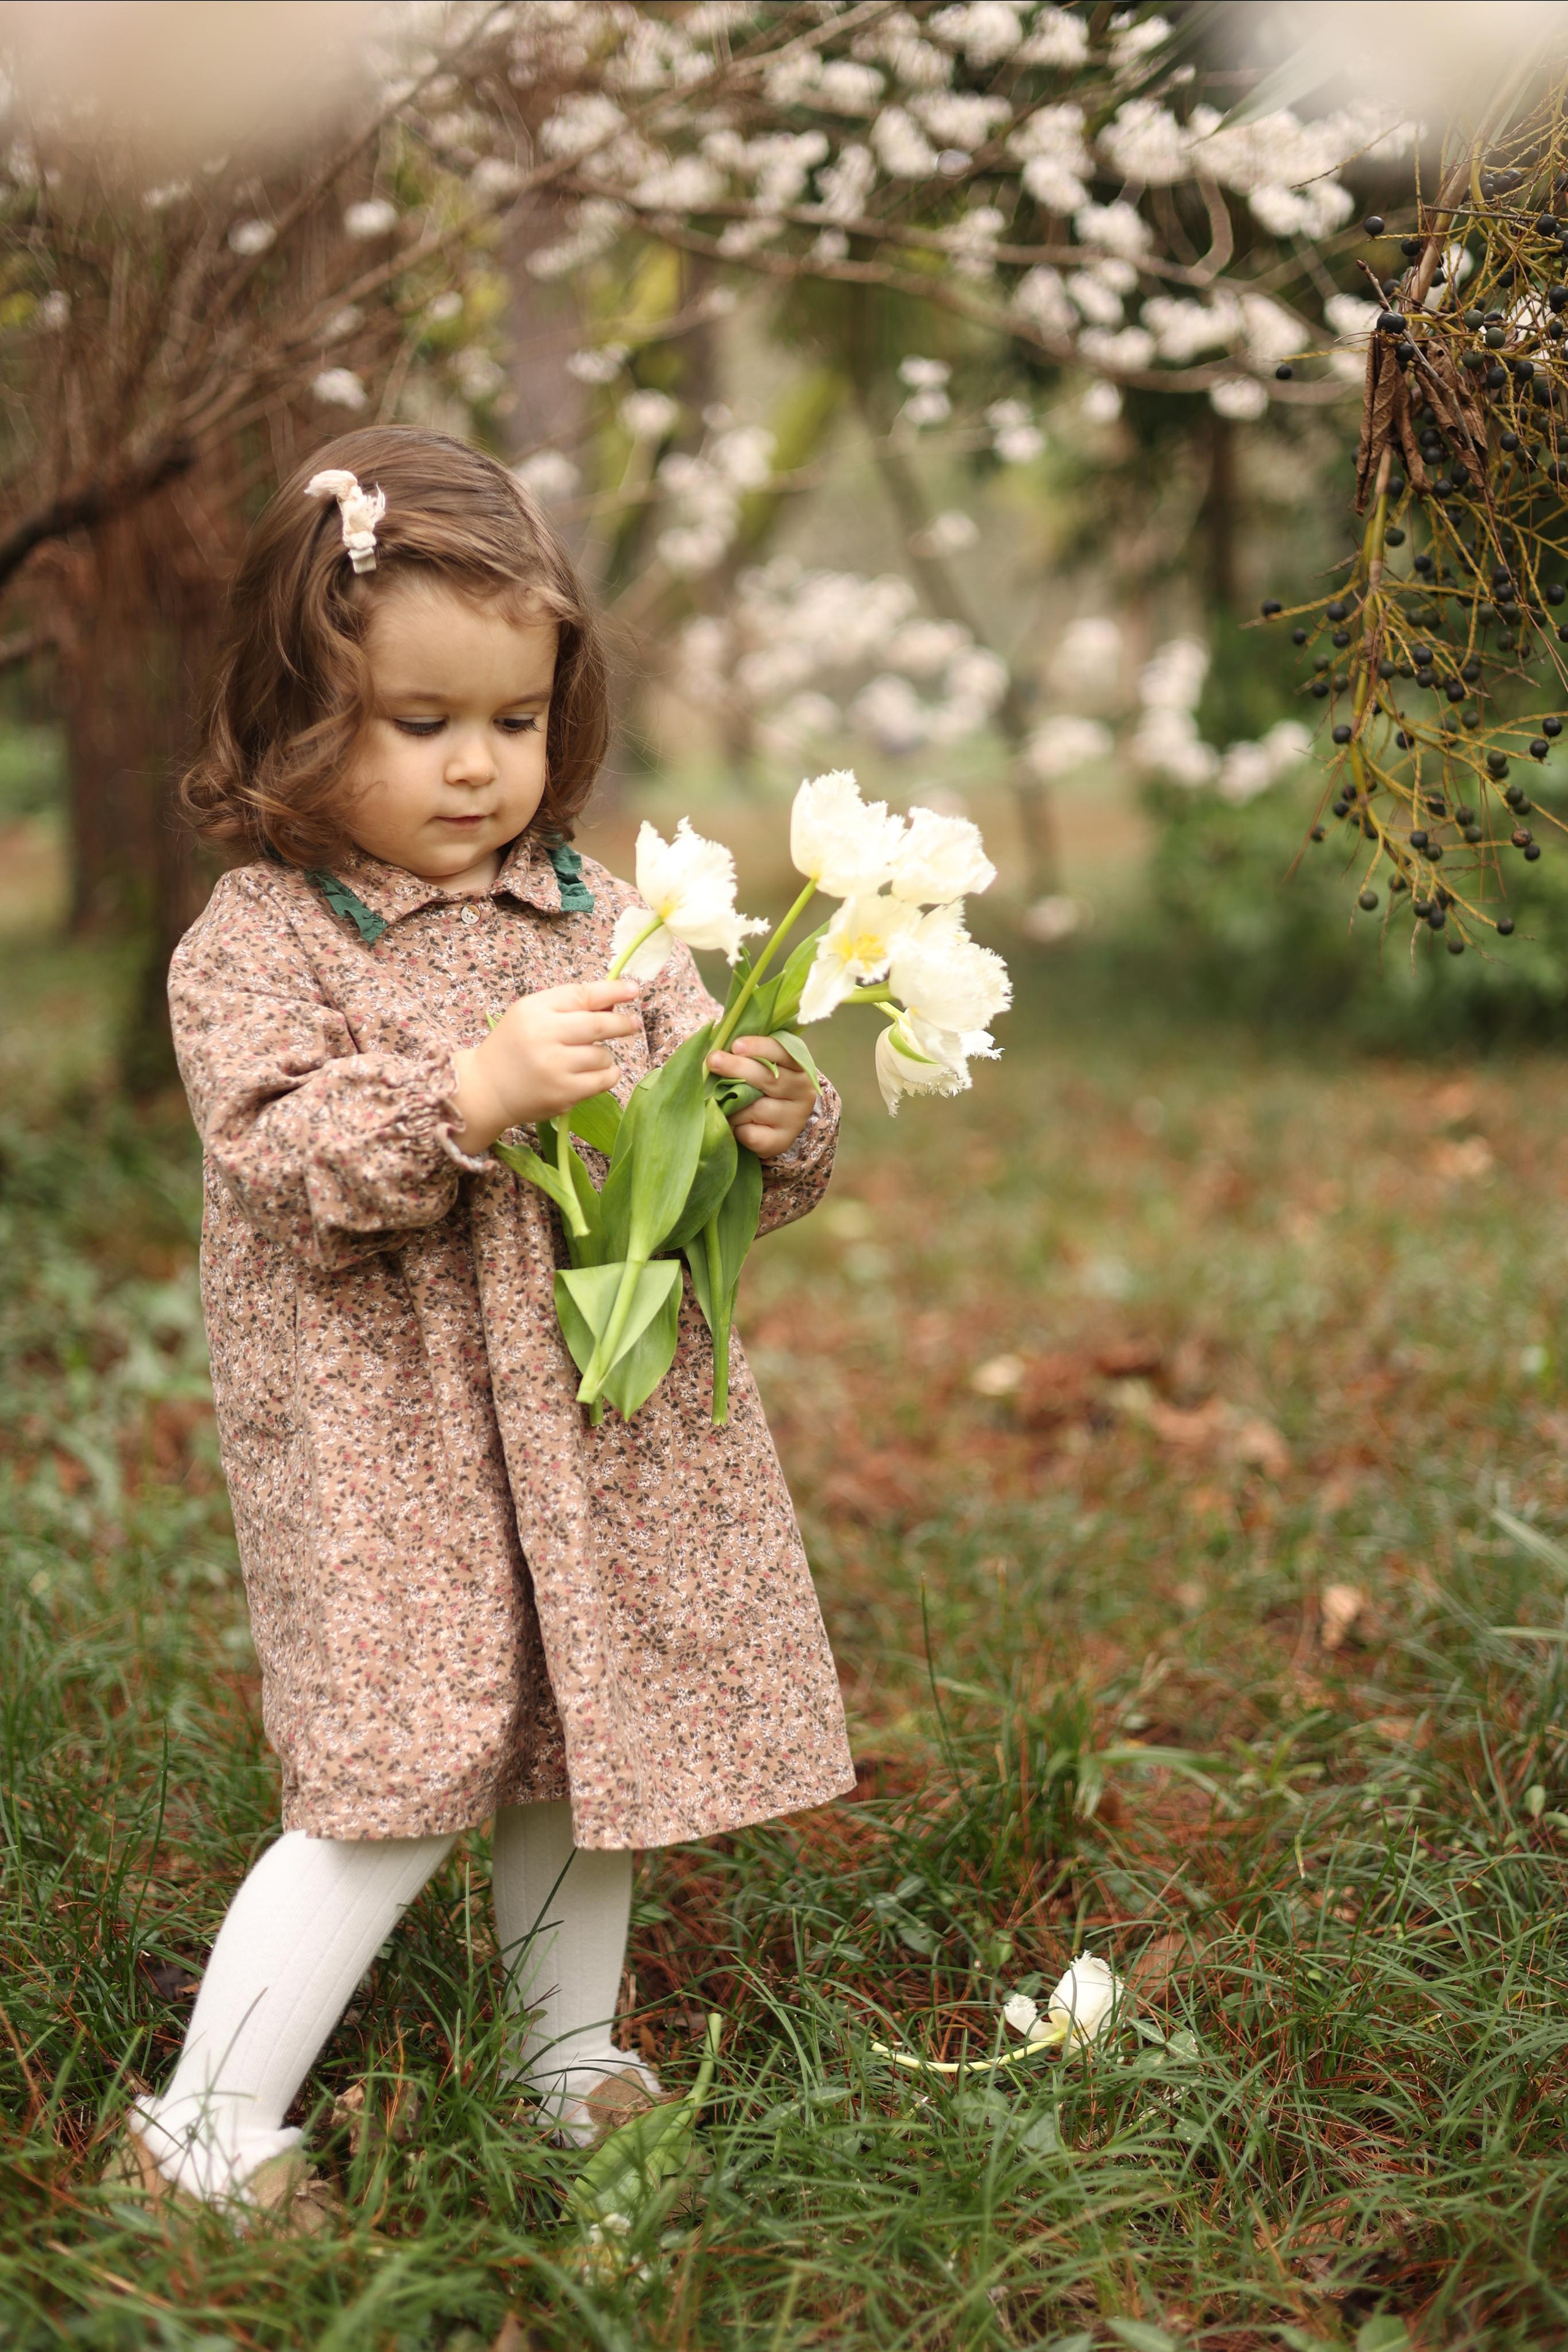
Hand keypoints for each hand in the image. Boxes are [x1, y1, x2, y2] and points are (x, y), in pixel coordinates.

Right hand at [452, 980, 641, 1152]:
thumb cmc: (515, 1046)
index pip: (582, 995)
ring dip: (605, 1055)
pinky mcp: (563, 1094)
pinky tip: (598, 1073)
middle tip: (633, 1024)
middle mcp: (543, 1036)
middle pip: (599, 1024)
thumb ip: (568, 1005)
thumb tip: (614, 1002)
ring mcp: (554, 1067)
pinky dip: (608, 1075)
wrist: (487, 1088)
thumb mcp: (531, 1014)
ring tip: (590, 1057)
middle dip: (622, 1023)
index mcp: (535, 1010)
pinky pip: (603, 1081)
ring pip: (603, 1055)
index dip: (612, 991)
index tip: (634, 989)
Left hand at [707, 1035, 816, 1159]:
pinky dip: (737, 1129)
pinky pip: (752, 1134)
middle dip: (738, 1068)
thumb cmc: (757, 1086)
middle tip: (713, 1061)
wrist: (771, 1124)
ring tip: (721, 1102)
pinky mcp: (782, 1141)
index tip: (735, 1045)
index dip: (759, 1047)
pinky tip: (735, 1125)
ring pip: (756, 1108)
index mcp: (798, 1065)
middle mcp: (802, 1090)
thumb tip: (697, 1036)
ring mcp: (795, 1117)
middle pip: (769, 1078)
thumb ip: (737, 1051)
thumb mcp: (754, 1064)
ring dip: (732, 1105)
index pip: (782, 1051)